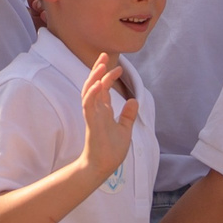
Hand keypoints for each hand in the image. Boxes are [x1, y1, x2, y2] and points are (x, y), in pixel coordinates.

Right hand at [78, 53, 137, 184]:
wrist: (102, 167)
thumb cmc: (111, 151)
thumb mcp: (125, 130)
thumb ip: (128, 115)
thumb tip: (134, 101)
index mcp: (103, 111)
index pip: (103, 89)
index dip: (109, 77)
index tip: (119, 68)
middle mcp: (96, 110)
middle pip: (94, 85)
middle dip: (97, 69)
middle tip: (104, 54)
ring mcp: (92, 115)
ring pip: (89, 91)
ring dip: (94, 77)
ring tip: (101, 64)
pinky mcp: (90, 122)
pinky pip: (88, 104)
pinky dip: (92, 93)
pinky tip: (98, 83)